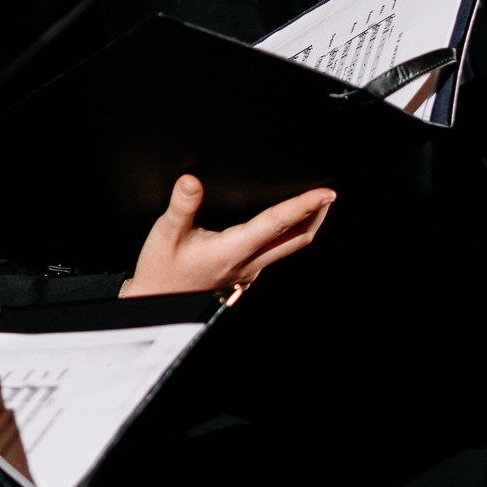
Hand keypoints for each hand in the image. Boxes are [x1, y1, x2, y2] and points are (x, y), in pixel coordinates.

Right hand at [124, 176, 334, 297]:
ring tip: (315, 205)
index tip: (327, 193)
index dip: (304, 206)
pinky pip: (276, 253)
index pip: (277, 223)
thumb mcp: (166, 234)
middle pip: (297, 239)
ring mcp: (249, 271)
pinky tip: (283, 225)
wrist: (157, 305)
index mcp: (233, 250)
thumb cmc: (161, 272)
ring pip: (289, 247)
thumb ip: (181, 206)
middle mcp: (248, 263)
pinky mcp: (244, 274)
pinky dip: (288, 235)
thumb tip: (192, 180)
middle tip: (329, 194)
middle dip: (317, 215)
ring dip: (306, 225)